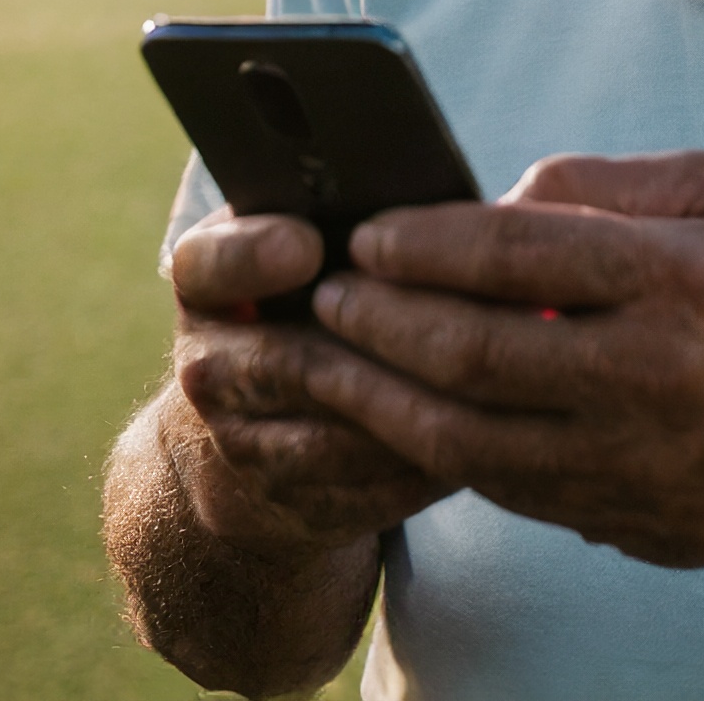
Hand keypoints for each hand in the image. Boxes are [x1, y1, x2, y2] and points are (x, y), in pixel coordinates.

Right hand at [167, 208, 457, 550]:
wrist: (261, 417)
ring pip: (333, 439)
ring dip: (417, 414)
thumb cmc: (310, 291)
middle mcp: (208, 367)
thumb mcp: (304, 234)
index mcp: (208, 280)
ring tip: (495, 380)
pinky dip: (426, 468)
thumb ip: (351, 211)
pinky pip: (365, 494)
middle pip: (289, 363)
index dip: (253, 256)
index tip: (308, 244)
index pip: (210, 264)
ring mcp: (242, 446)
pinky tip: (488, 437)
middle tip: (463, 325)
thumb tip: (458, 197)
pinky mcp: (289, 505)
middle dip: (378, 349)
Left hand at [300, 151, 703, 570]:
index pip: (521, 253)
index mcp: (676, 278)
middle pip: (475, 348)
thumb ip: (609, 181)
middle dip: (381, 318)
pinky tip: (381, 408)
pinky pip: (483, 478)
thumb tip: (502, 197)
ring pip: (461, 431)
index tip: (370, 231)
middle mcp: (646, 372)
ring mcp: (617, 456)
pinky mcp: (594, 512)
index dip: (428, 242)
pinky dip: (418, 443)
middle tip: (326, 290)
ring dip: (375, 392)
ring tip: (326, 354)